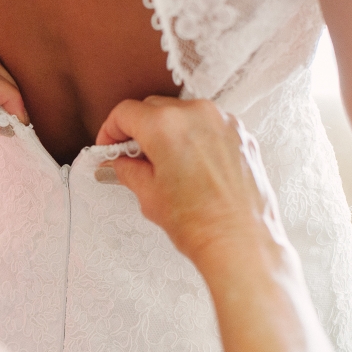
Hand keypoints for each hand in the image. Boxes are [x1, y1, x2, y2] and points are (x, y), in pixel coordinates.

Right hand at [96, 97, 286, 265]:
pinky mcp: (241, 134)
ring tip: (162, 161)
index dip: (110, 130)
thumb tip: (120, 163)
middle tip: (130, 156)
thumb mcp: (149, 195)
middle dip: (138, 129)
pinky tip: (189, 164)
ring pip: (182, 113)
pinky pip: (207, 125)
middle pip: (153, 107)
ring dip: (166, 130)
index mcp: (165, 126)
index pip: (125, 112)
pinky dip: (193, 136)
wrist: (241, 244)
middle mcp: (196, 114)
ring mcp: (223, 122)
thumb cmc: (200, 223)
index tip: (109, 145)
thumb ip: (128, 170)